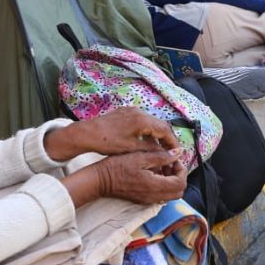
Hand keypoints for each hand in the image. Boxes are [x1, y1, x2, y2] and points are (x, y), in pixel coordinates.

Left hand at [45, 108, 177, 160]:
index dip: (172, 142)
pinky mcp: (124, 113)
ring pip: (151, 122)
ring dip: (156, 134)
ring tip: (159, 148)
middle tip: (170, 151)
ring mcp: (131, 111)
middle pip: (160, 124)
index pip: (165, 130)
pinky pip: (141, 121)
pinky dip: (146, 131)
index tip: (177, 151)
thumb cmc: (108, 142)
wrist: (87, 133)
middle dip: (166, 138)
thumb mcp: (132, 149)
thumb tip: (167, 154)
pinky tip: (145, 141)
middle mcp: (138, 112)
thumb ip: (152, 150)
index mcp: (142, 120)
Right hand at [94, 151, 187, 203]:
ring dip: (171, 181)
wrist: (101, 180)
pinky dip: (162, 185)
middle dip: (178, 176)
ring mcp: (148, 200)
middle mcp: (154, 196)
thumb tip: (178, 153)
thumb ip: (161, 156)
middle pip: (179, 191)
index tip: (174, 159)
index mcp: (155, 186)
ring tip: (161, 167)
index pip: (180, 182)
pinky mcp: (143, 200)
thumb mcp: (140, 157)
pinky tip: (152, 173)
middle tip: (170, 163)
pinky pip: (160, 195)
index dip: (181, 169)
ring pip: (171, 194)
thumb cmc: (117, 167)